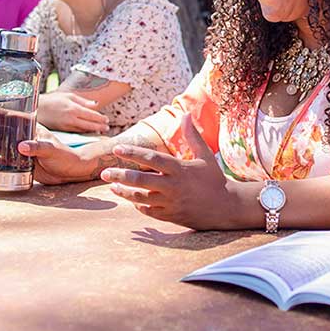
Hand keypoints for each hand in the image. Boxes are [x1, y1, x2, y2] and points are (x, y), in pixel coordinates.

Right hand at [0, 110, 93, 184]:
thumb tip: (21, 146)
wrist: (71, 173)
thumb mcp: (52, 150)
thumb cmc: (65, 157)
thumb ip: (38, 148)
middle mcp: (22, 139)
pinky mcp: (19, 166)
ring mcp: (19, 152)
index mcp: (30, 129)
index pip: (11, 117)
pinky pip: (2, 167)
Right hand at [37, 91, 109, 133]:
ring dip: (93, 131)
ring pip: (84, 130)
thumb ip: (83, 101)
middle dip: (100, 126)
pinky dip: (84, 132)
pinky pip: (76, 132)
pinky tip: (88, 132)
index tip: (107, 120)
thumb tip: (96, 104)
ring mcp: (66, 126)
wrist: (36, 109)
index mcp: (74, 109)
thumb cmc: (52, 100)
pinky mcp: (62, 131)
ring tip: (100, 130)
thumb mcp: (68, 96)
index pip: (92, 115)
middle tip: (107, 127)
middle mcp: (71, 119)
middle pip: (90, 125)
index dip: (101, 118)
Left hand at [101, 114, 239, 228]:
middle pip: (140, 180)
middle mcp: (173, 186)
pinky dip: (138, 206)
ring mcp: (171, 203)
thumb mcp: (205, 156)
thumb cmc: (214, 179)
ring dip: (124, 193)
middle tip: (103, 173)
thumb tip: (184, 114)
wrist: (226, 207)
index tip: (117, 149)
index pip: (152, 159)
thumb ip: (192, 136)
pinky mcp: (170, 216)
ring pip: (140, 198)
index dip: (133, 153)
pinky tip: (131, 199)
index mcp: (179, 169)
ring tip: (112, 187)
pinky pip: (149, 211)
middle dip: (120, 175)